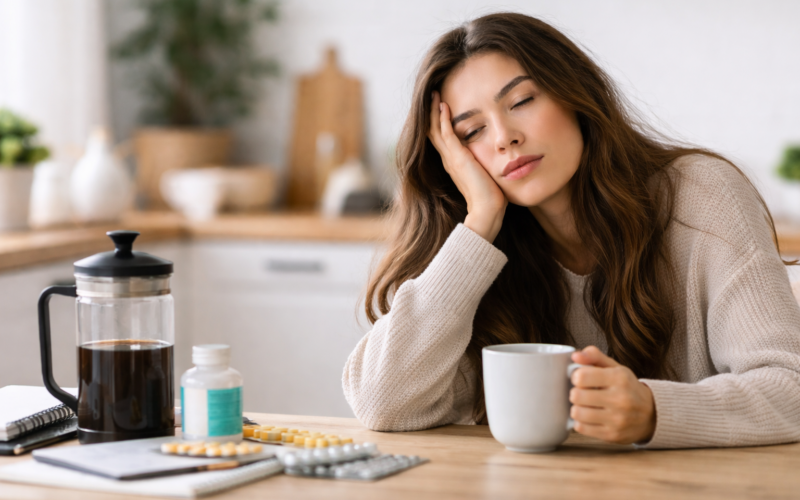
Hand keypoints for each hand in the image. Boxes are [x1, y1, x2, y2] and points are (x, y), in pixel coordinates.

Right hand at [428, 91, 506, 242]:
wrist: (487, 210)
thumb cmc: (491, 195)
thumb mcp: (485, 173)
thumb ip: (484, 162)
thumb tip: (496, 153)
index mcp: (454, 162)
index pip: (441, 137)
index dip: (438, 121)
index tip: (441, 104)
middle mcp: (448, 159)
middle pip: (433, 131)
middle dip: (432, 112)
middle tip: (433, 93)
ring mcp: (451, 158)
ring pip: (435, 130)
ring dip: (434, 111)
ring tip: (435, 94)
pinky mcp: (457, 158)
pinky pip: (445, 134)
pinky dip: (442, 119)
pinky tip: (443, 105)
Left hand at [569, 346, 656, 443]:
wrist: (652, 415)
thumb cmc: (628, 388)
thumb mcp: (616, 368)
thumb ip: (594, 357)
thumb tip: (575, 355)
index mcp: (619, 378)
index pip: (581, 376)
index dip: (575, 376)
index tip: (580, 379)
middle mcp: (620, 399)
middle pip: (576, 395)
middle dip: (575, 393)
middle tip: (582, 393)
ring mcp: (617, 419)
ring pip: (577, 413)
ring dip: (576, 408)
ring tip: (584, 405)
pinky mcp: (612, 435)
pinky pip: (581, 428)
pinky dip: (580, 422)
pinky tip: (588, 417)